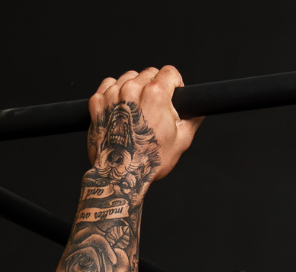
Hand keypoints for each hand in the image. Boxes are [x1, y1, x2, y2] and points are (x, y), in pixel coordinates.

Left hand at [86, 65, 203, 186]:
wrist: (120, 175)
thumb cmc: (151, 160)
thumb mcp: (182, 141)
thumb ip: (193, 119)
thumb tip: (199, 109)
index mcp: (156, 94)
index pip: (169, 72)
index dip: (175, 84)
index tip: (173, 95)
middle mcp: (133, 88)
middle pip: (149, 73)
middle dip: (154, 87)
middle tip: (154, 110)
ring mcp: (113, 93)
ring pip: (128, 78)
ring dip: (135, 89)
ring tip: (137, 112)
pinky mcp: (97, 101)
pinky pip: (109, 86)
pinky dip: (115, 94)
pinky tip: (122, 111)